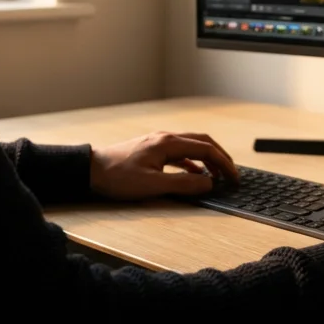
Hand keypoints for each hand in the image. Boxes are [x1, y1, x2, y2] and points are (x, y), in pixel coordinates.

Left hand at [89, 132, 237, 199]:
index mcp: (168, 143)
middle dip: (221, 157)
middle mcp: (166, 138)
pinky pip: (180, 153)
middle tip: (232, 174)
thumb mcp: (153, 185)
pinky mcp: (152, 150)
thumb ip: (183, 184)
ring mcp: (158, 142)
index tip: (234, 177)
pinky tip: (195, 174)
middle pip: (203, 142)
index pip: (206, 149)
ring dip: (208, 159)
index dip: (224, 164)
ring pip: (192, 146)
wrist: (90, 169)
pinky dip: (193, 162)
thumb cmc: (118, 177)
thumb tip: (209, 183)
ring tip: (218, 174)